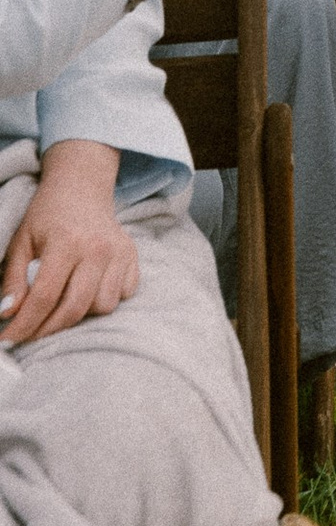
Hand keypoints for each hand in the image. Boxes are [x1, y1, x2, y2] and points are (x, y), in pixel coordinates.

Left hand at [1, 143, 137, 346]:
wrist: (82, 186)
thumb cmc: (47, 216)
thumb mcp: (21, 242)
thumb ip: (14, 280)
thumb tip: (8, 314)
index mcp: (67, 242)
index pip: (45, 297)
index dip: (25, 324)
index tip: (8, 338)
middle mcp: (98, 248)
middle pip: (75, 309)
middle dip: (48, 330)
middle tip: (31, 332)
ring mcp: (119, 252)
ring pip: (102, 307)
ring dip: (79, 314)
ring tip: (62, 303)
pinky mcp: (132, 256)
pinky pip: (123, 295)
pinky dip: (104, 300)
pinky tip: (87, 290)